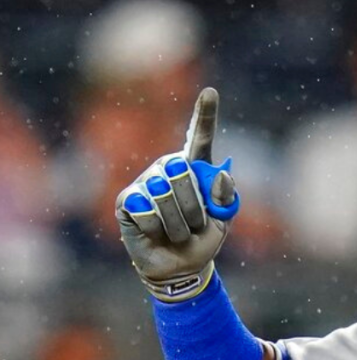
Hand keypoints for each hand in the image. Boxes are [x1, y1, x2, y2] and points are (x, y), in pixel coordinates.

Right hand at [115, 87, 239, 301]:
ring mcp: (145, 182)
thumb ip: (226, 196)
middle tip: (194, 223)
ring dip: (179, 224)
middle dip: (195, 207)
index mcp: (194, 168)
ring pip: (166, 197)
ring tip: (177, 232)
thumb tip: (220, 174)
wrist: (181, 267)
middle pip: (183, 173)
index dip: (205, 115)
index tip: (211, 92)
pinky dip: (158, 230)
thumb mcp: (224, 219)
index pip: (200, 137)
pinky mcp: (126, 201)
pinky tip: (155, 233)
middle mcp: (167, 169)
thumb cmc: (203, 237)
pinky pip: (147, 212)